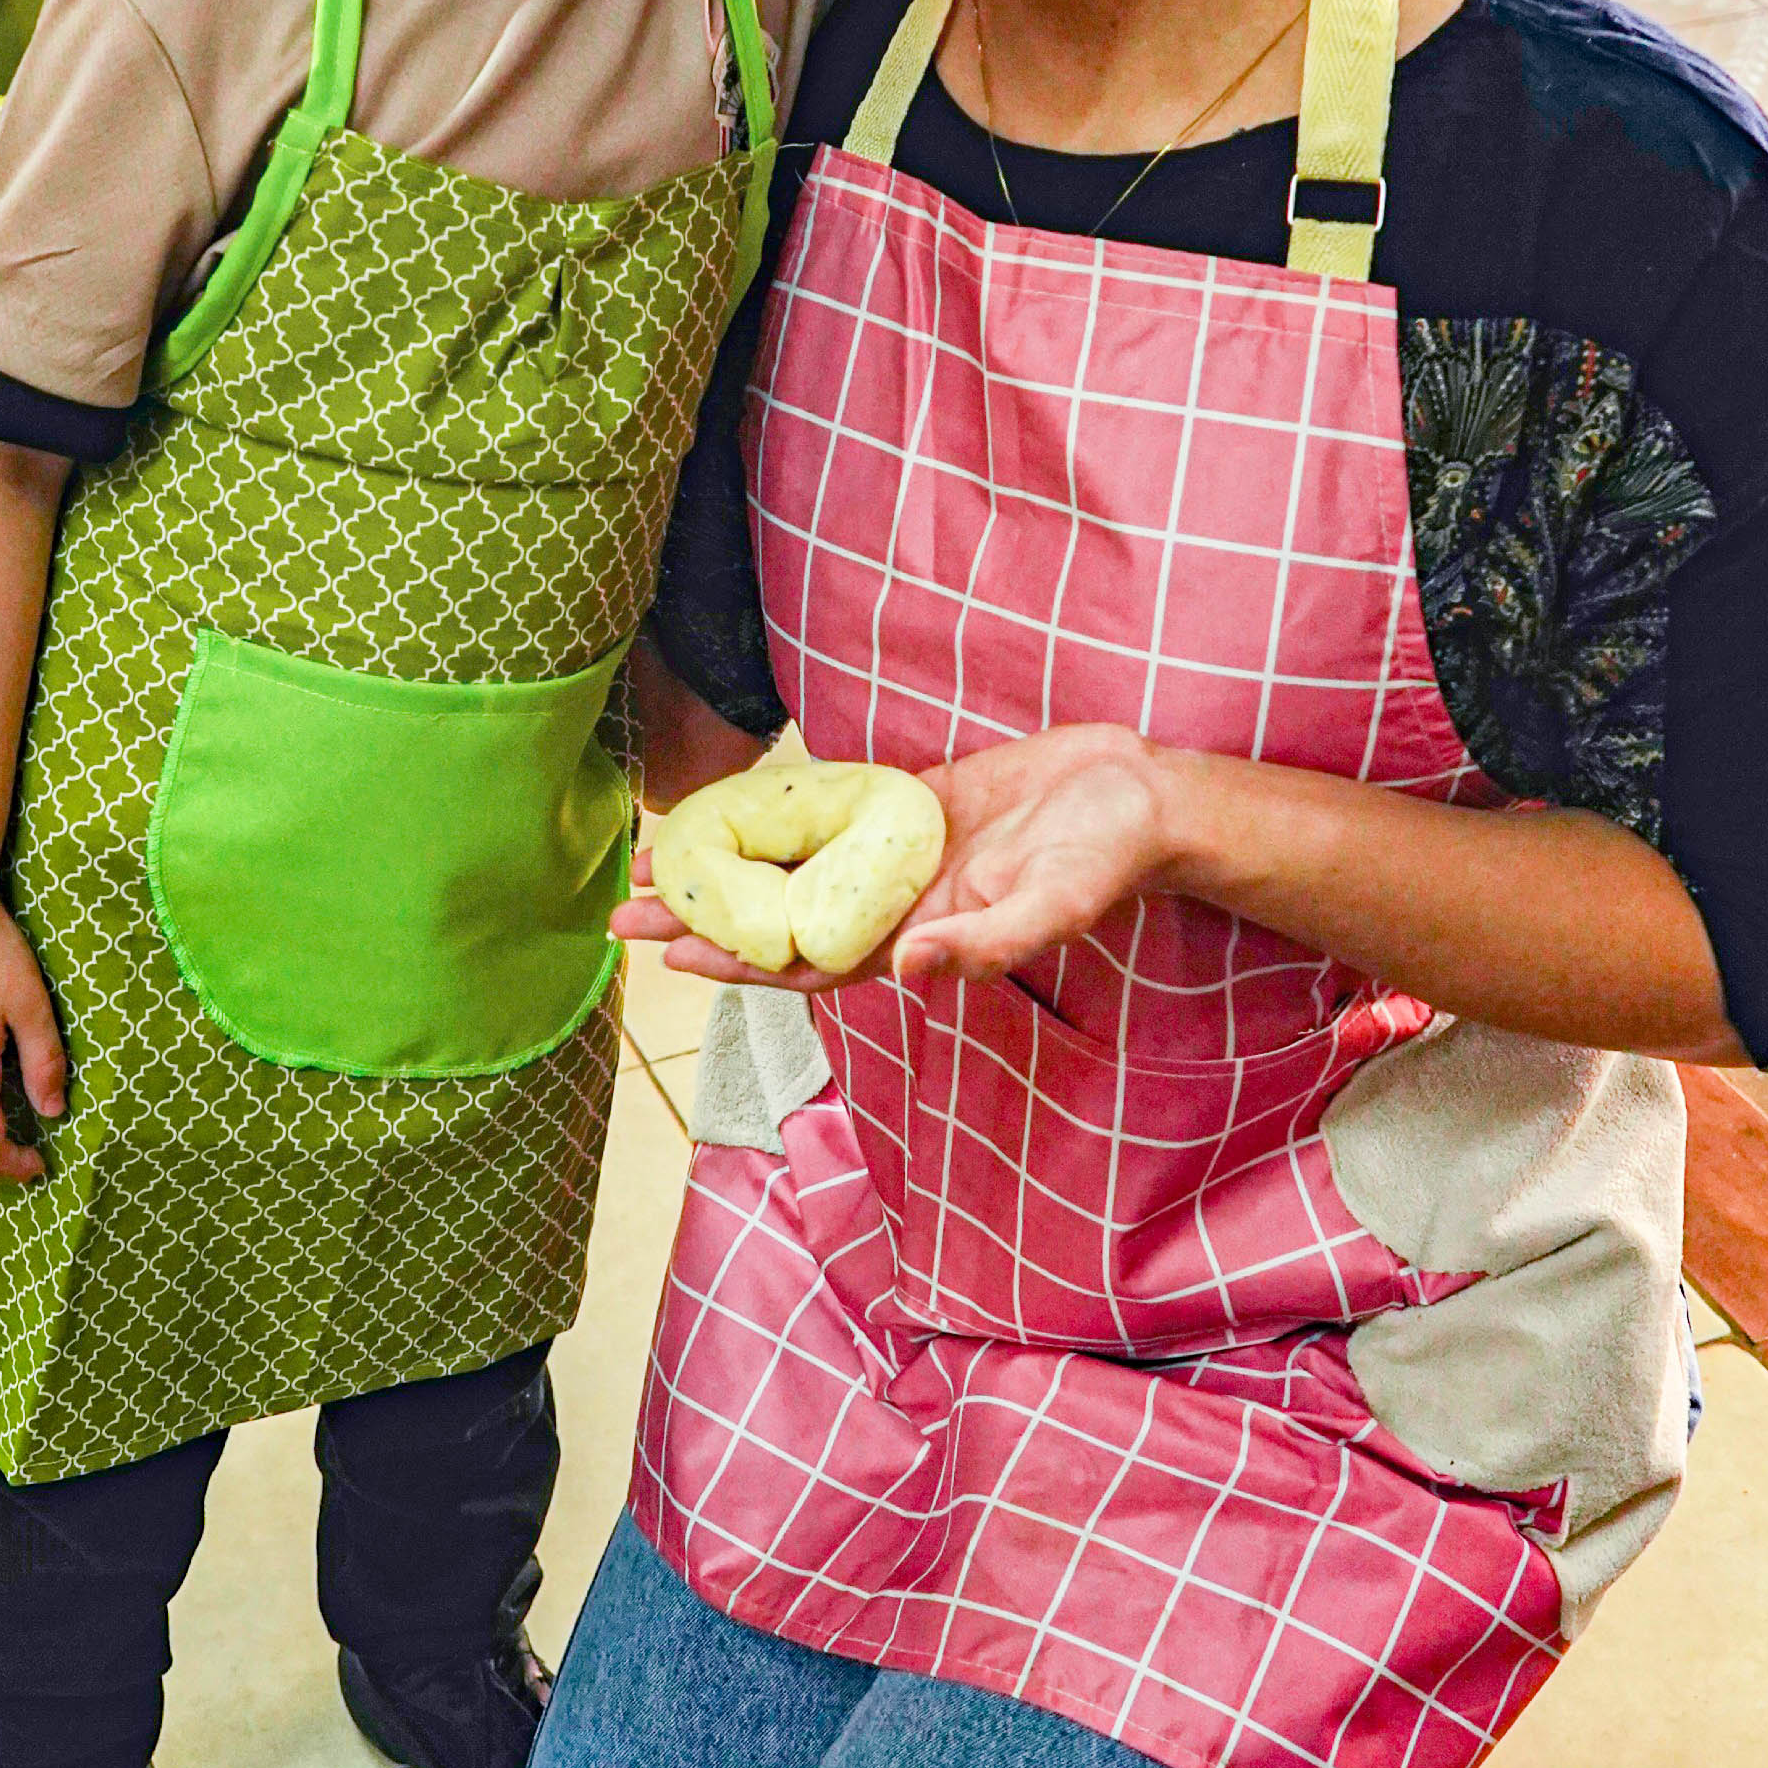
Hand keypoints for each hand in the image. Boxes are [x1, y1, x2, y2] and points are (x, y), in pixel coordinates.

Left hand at [611, 727, 1185, 994]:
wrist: (1141, 796)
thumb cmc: (1105, 859)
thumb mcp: (1053, 904)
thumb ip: (985, 943)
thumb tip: (910, 971)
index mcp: (920, 935)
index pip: (808, 960)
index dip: (738, 962)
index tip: (672, 955)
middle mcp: (896, 900)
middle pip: (784, 916)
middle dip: (708, 916)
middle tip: (626, 909)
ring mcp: (898, 853)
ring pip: (796, 866)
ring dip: (732, 865)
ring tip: (660, 856)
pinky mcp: (911, 805)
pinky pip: (831, 812)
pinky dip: (780, 810)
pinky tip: (731, 804)